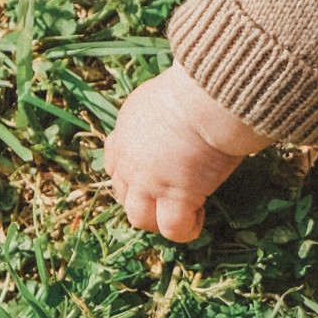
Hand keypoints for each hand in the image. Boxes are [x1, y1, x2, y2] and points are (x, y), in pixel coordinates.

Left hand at [104, 66, 271, 241]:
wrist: (203, 101)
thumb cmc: (194, 88)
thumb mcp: (164, 94)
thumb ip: (164, 111)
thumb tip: (186, 110)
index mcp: (126, 132)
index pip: (114, 164)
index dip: (129, 176)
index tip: (152, 175)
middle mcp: (129, 161)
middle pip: (123, 196)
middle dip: (143, 202)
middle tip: (169, 198)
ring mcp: (149, 182)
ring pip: (140, 219)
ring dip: (159, 221)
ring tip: (183, 213)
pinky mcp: (174, 197)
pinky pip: (174, 228)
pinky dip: (187, 229)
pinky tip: (200, 217)